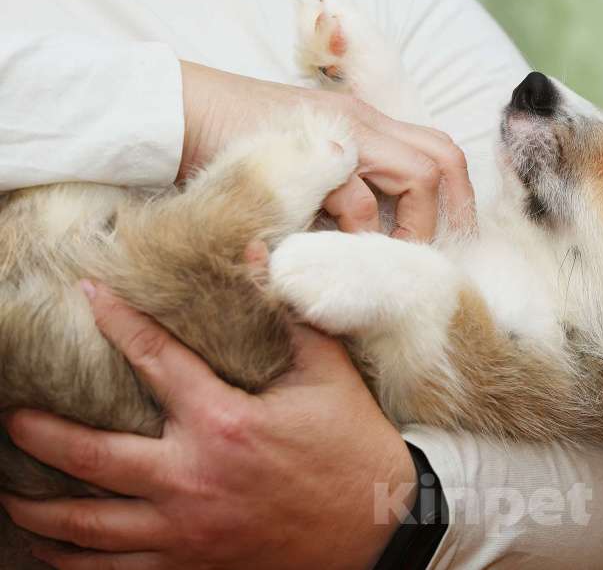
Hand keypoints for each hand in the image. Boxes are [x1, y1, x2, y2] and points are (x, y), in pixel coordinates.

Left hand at [0, 282, 416, 569]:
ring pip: (90, 527)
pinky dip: (75, 563)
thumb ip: (286, 313)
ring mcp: (187, 531)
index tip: (87, 294)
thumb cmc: (353, 442)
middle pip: (92, 456)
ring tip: (10, 494)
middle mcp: (193, 479)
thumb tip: (253, 252)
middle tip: (12, 417)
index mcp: (225, 422)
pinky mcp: (194, 565)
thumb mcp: (328, 373)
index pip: (154, 359)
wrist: (379, 525)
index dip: (117, 320)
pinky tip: (53, 552)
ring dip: (41, 510)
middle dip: (41, 434)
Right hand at [179, 61, 474, 239]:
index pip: (437, 150)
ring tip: (389, 260)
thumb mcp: (303, 160)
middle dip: (450, 213)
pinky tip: (342, 252)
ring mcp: (341, 132)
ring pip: (417, 175)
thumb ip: (339, 184)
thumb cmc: (235, 139)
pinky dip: (359, 230)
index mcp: (368, 123)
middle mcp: (365, 122)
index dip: (455, 199)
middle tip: (431, 258)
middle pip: (443, 158)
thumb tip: (369, 234)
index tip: (443, 243)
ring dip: (413, 225)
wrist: (178, 110)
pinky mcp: (312, 152)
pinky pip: (356, 195)